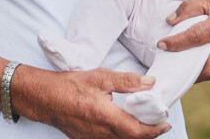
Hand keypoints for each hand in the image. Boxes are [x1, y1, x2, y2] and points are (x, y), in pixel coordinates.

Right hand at [15, 67, 171, 138]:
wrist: (44, 98)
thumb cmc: (70, 85)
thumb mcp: (99, 77)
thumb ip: (126, 81)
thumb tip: (149, 83)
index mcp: (105, 117)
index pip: (137, 132)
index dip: (154, 130)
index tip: (165, 123)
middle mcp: (100, 133)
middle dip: (148, 133)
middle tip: (160, 122)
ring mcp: (93, 138)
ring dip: (136, 135)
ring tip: (146, 122)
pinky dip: (122, 135)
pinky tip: (125, 124)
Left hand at [156, 0, 209, 80]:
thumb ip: (189, 8)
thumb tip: (170, 21)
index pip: (195, 36)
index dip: (175, 42)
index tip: (161, 45)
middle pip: (209, 66)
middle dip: (190, 71)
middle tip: (174, 66)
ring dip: (200, 74)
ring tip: (185, 68)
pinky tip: (201, 66)